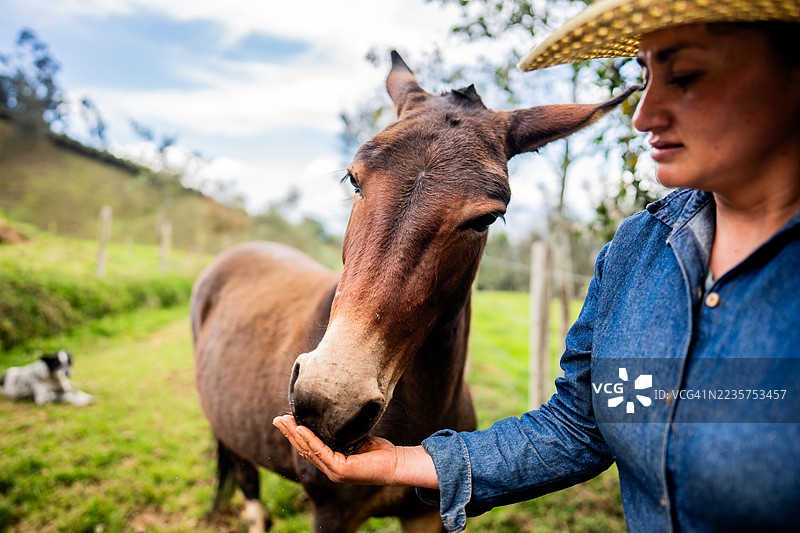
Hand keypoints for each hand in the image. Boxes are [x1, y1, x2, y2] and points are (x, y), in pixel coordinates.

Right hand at [273, 415, 437, 488]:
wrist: (397, 464)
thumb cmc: (380, 451)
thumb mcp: (357, 438)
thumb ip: (342, 432)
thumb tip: (333, 415)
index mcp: (332, 462)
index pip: (309, 448)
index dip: (295, 434)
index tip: (285, 419)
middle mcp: (330, 468)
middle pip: (304, 449)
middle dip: (289, 433)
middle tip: (277, 419)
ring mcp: (334, 471)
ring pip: (310, 451)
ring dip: (295, 435)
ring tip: (285, 421)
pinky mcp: (341, 471)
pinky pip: (322, 453)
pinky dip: (311, 440)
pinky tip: (301, 429)